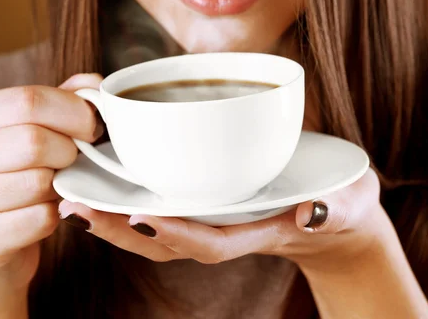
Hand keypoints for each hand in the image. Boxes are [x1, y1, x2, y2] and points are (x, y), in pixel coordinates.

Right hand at [0, 74, 102, 297]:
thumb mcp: (31, 130)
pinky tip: (46, 212)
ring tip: (55, 185)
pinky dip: (56, 215)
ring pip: (39, 182)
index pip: (29, 99)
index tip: (92, 127)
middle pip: (34, 141)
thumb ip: (62, 101)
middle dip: (69, 151)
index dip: (74, 112)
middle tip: (74, 160)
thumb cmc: (15, 178)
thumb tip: (94, 84)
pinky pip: (41, 218)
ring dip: (61, 185)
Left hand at [58, 168, 382, 268]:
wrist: (336, 215)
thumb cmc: (343, 205)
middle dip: (123, 229)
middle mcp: (228, 230)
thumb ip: (337, 209)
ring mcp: (217, 219)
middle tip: (78, 208)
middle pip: (168, 241)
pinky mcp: (213, 203)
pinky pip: (168, 208)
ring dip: (117, 217)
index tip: (143, 216)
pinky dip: (136, 201)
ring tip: (77, 199)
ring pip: (159, 229)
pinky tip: (109, 184)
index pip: (211, 242)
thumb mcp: (350, 204)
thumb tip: (314, 213)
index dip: (177, 233)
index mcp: (258, 232)